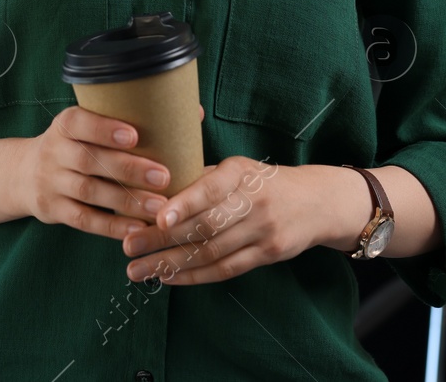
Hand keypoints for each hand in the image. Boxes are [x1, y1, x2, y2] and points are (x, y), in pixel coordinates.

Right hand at [13, 102, 205, 241]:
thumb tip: (192, 112)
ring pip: (89, 192)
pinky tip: (137, 229)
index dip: (104, 129)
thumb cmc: (77, 145)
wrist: (23, 174)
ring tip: (159, 206)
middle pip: (90, 161)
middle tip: (164, 176)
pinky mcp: (53, 210)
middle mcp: (54, 151)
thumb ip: (130, 119)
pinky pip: (83, 220)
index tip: (135, 135)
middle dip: (128, 169)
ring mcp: (51, 183)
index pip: (80, 123)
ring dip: (126, 201)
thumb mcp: (88, 126)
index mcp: (66, 125)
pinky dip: (111, 226)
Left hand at [119, 155, 326, 285]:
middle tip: (129, 247)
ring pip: (212, 252)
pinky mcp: (269, 254)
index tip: (156, 216)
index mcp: (241, 172)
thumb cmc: (263, 182)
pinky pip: (226, 269)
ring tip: (138, 270)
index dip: (184, 204)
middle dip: (163, 239)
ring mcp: (264, 230)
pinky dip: (194, 276)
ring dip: (171, 264)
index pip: (210, 188)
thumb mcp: (238, 168)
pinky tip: (168, 278)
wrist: (316, 201)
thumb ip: (201, 178)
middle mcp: (254, 200)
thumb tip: (152, 190)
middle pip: (205, 225)